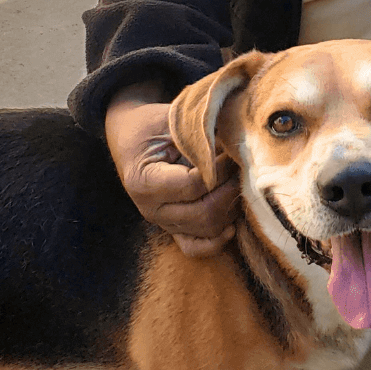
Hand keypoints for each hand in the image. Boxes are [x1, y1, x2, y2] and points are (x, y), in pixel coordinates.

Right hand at [104, 83, 239, 258]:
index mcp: (144, 181)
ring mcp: (161, 222)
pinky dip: (216, 241)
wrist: (129, 138)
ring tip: (237, 183)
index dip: (221, 169)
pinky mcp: (171, 229)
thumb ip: (199, 136)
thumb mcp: (170, 121)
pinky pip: (195, 248)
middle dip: (230, 191)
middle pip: (204, 214)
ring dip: (230, 209)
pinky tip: (231, 223)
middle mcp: (151, 209)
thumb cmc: (150, 125)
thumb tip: (236, 146)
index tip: (231, 151)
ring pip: (206, 230)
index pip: (194, 185)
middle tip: (241, 169)